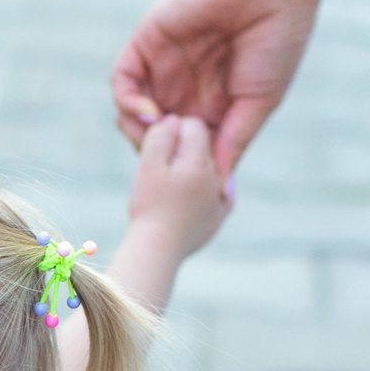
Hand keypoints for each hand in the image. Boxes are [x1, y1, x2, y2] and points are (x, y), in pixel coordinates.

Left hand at [110, 0, 327, 173]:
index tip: (187, 186)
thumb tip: (222, 190)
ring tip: (158, 139)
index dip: (180, 168)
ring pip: (131, 110)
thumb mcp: (259, 103)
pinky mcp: (149, 41)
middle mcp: (183, 88)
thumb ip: (234, 142)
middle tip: (165, 164)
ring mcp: (164, 66)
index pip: (183, 147)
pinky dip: (128, 100)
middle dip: (153, 153)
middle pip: (152, 134)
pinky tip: (150, 113)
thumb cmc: (277, 43)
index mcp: (210, 106)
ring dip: (135, 131)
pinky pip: (123, 78)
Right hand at [126, 114, 230, 259]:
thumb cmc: (149, 207)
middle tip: (160, 169)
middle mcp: (217, 176)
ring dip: (192, 169)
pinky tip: (185, 198)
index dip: (172, 131)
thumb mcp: (148, 165)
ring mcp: (221, 198)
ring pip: (208, 169)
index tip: (158, 147)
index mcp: (200, 160)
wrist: (158, 250)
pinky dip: (202, 191)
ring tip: (169, 186)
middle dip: (183, 149)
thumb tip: (173, 120)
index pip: (193, 125)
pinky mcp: (219, 217)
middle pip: (202, 147)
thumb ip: (161, 136)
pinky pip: (215, 193)